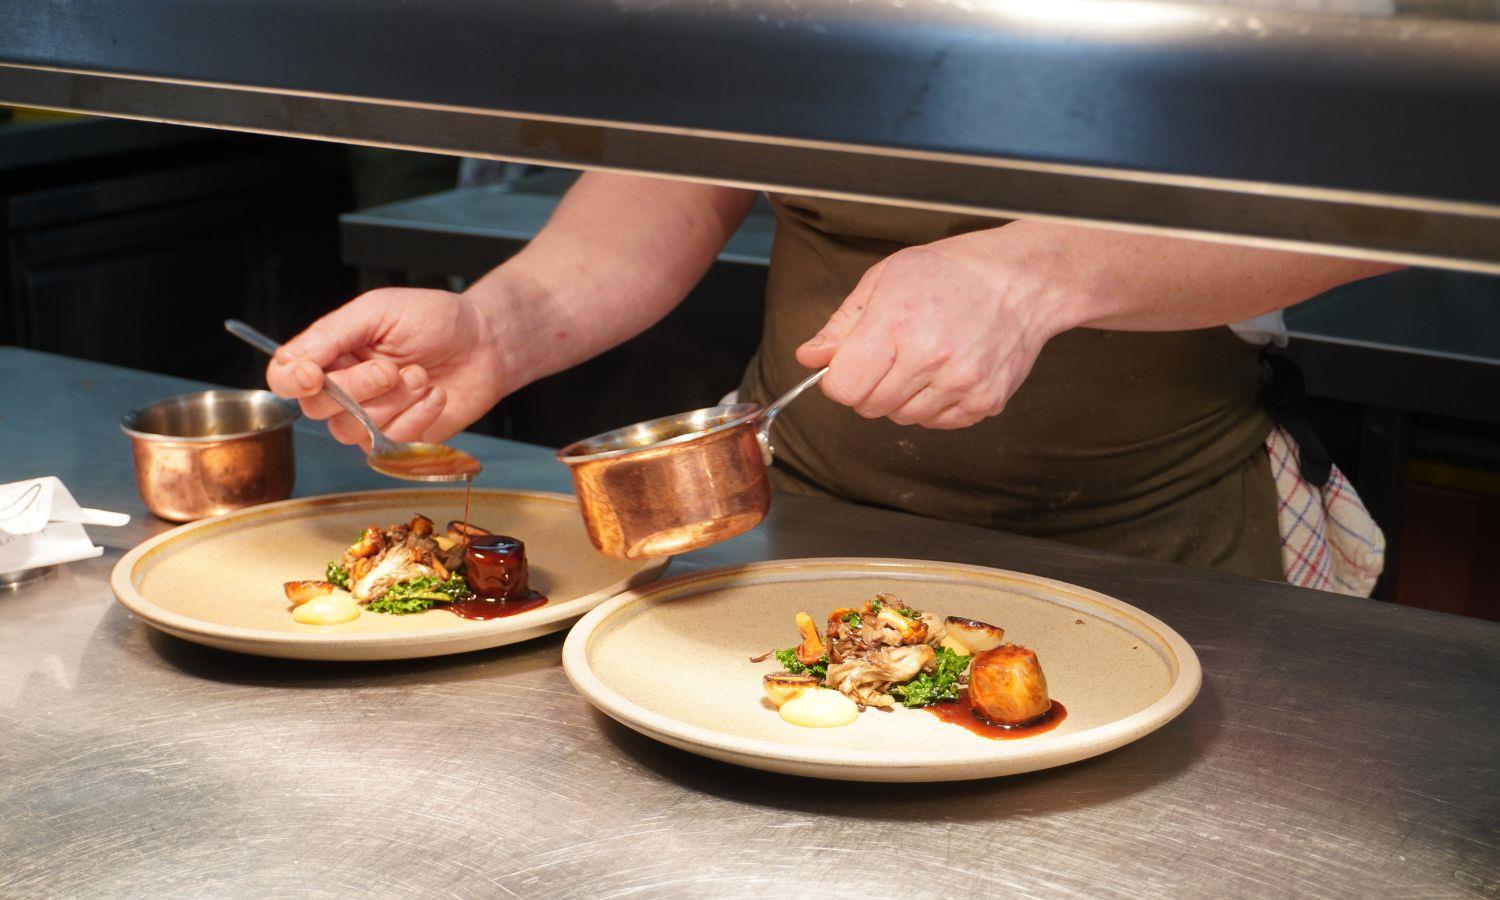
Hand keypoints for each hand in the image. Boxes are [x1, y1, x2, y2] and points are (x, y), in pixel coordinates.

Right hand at [265, 288, 509, 446]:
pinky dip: (417, 417)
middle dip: (358, 388)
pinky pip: (390, 443)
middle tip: (391, 367)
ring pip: (354, 430)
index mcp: (330, 353)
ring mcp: (369, 418)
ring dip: (393, 402)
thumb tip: (293, 358)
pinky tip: (434, 394)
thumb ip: (333, 332)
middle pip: (318, 408)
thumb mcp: (380, 310)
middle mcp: (343, 390)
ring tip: (420, 375)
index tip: (313, 375)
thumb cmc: (436, 319)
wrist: (487, 342)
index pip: (284, 378)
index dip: (292, 382)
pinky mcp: (399, 440)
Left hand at [796, 229, 1073, 428]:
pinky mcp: (984, 401)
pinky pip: (936, 423)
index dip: (839, 379)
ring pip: (902, 417)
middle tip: (890, 355)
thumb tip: (810, 358)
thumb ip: (842, 324)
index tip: (849, 364)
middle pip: (869, 406)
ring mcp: (961, 383)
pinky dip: (933, 405)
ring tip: (922, 358)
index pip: (842, 388)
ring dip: (901, 396)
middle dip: (868, 386)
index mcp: (896, 322)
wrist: (1021, 279)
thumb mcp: (885, 278)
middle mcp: (929, 357)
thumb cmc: (951, 272)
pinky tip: (945, 372)